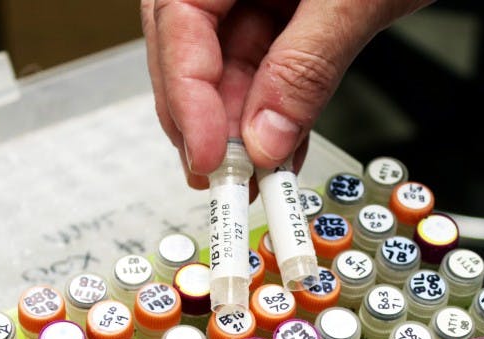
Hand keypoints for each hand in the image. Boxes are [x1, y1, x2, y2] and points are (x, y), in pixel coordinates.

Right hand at [142, 0, 431, 187]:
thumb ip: (306, 65)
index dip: (187, 95)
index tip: (209, 154)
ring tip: (258, 175)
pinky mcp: (284, 5)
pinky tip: (283, 147)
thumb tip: (268, 137)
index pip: (176, 19)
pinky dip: (275, 107)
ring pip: (228, 63)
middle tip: (226, 177)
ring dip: (242, 125)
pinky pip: (267, 62)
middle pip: (189, 47)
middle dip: (207, 120)